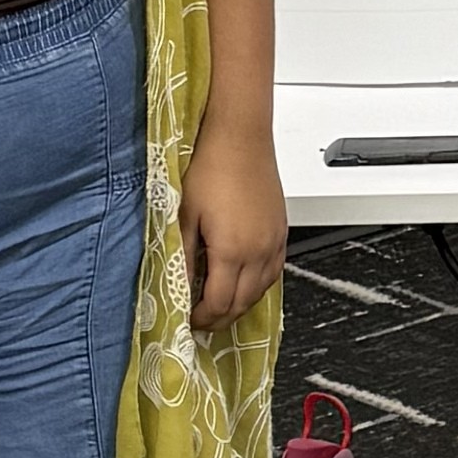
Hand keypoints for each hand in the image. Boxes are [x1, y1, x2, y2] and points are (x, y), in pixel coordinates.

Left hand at [182, 116, 287, 329]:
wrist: (239, 136)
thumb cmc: (211, 167)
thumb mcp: (184, 215)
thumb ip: (181, 255)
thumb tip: (176, 283)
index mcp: (232, 251)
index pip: (218, 303)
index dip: (202, 318)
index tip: (188, 319)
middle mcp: (258, 251)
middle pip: (242, 303)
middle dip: (220, 318)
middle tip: (201, 321)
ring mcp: (273, 242)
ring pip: (261, 291)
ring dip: (240, 304)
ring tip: (221, 306)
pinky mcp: (281, 231)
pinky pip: (274, 272)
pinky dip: (258, 286)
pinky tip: (245, 283)